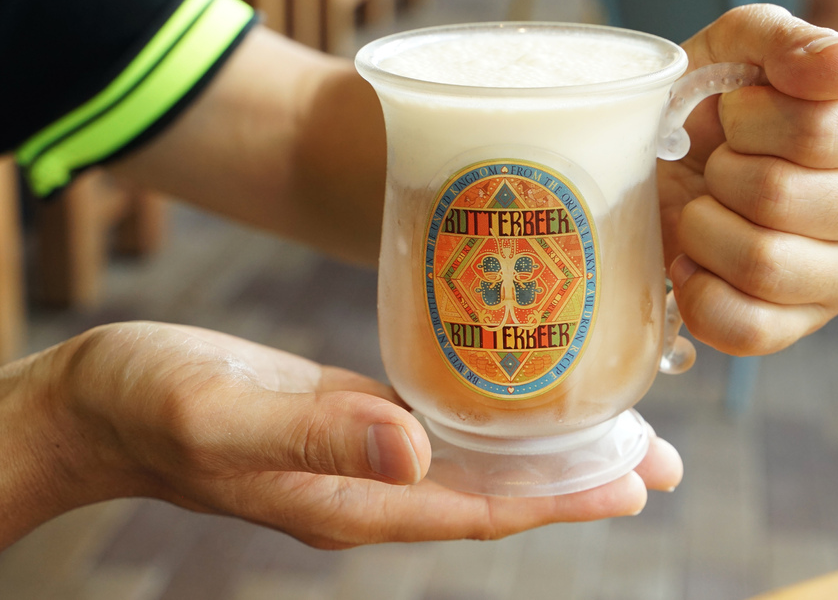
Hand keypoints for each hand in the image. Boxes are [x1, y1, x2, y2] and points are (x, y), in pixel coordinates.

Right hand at [3, 322, 681, 548]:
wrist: (106, 399)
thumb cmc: (154, 404)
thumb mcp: (226, 418)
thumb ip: (317, 437)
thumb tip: (414, 453)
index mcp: (354, 502)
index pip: (479, 513)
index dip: (559, 503)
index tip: (632, 483)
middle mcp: (372, 487)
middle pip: (495, 496)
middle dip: (576, 480)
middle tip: (659, 459)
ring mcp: (364, 455)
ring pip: (476, 462)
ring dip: (544, 451)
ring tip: (616, 431)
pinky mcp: (352, 418)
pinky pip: (440, 426)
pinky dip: (491, 418)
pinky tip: (520, 395)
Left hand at [660, 4, 837, 355]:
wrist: (682, 161)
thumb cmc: (721, 103)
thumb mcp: (743, 46)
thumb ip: (793, 41)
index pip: (813, 131)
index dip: (746, 119)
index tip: (737, 112)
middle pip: (776, 197)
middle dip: (720, 171)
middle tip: (719, 162)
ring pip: (761, 264)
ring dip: (704, 228)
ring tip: (707, 207)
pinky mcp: (808, 324)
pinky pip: (748, 329)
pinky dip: (700, 294)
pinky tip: (693, 262)